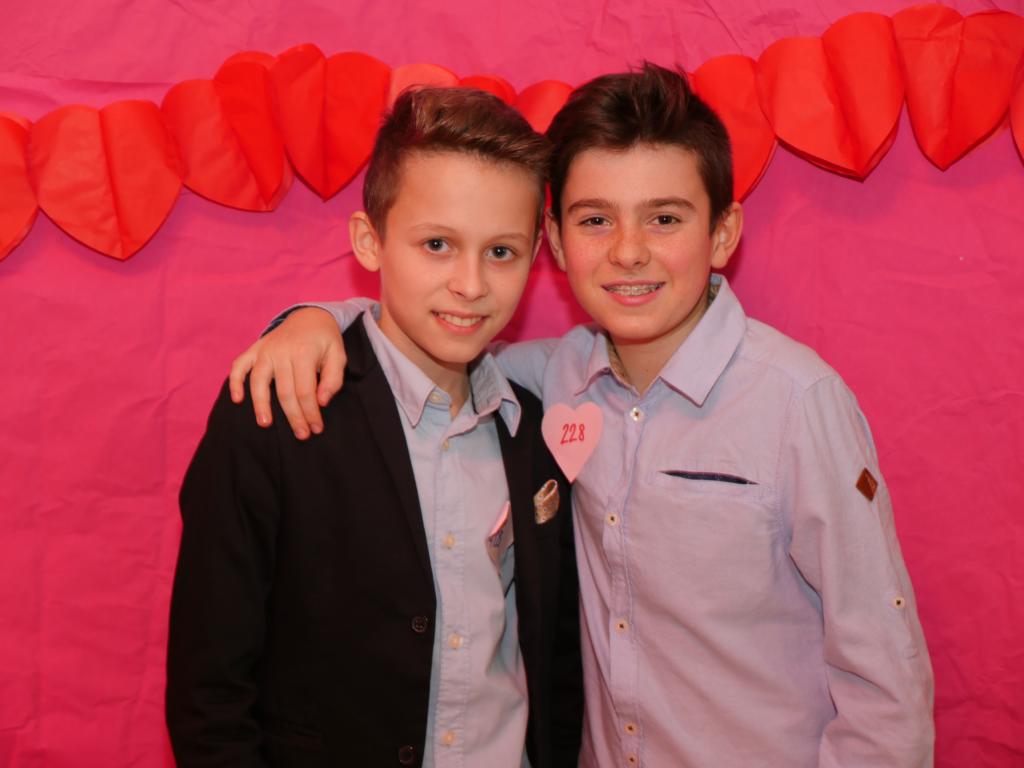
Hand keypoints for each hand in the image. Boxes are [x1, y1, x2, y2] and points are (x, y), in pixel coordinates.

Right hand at [228, 308, 346, 438]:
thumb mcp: (338, 355)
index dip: (310, 412)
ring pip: (259, 381)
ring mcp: (265, 350)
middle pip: (284, 391)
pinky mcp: (254, 349)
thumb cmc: (325, 340)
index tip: (315, 428)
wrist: (309, 316)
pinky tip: (237, 399)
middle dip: (293, 416)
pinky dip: (235, 382)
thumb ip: (333, 379)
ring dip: (260, 404)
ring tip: (265, 424)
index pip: (305, 391)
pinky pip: (239, 366)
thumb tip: (321, 401)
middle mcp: (281, 351)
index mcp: (304, 353)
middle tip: (301, 434)